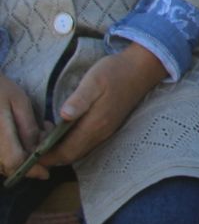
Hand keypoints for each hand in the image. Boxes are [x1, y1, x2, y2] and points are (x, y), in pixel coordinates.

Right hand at [0, 73, 40, 180]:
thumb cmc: (0, 90)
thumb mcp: (19, 102)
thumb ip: (28, 127)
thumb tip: (36, 150)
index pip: (14, 161)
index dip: (31, 169)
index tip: (45, 173)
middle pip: (6, 167)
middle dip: (25, 166)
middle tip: (40, 154)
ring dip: (15, 162)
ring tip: (29, 144)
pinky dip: (6, 157)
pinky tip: (15, 144)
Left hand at [41, 46, 167, 169]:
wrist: (143, 67)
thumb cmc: (115, 71)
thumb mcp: (94, 80)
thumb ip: (79, 99)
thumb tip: (63, 116)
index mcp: (95, 124)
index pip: (66, 152)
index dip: (47, 156)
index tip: (31, 150)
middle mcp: (101, 133)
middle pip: (72, 156)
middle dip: (52, 155)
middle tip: (36, 140)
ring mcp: (106, 131)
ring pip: (79, 151)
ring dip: (61, 149)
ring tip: (47, 134)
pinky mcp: (109, 126)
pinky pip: (86, 143)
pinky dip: (71, 143)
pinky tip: (64, 128)